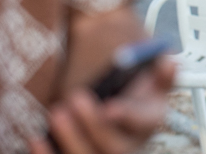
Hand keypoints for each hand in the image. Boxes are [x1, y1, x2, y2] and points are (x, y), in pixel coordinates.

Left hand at [28, 57, 175, 153]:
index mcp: (150, 119)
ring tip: (56, 112)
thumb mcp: (145, 73)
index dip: (128, 117)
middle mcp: (131, 144)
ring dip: (71, 140)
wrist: (107, 99)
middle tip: (74, 98)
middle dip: (93, 126)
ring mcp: (105, 153)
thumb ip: (155, 68)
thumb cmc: (126, 85)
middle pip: (117, 149)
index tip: (110, 106)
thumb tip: (168, 61)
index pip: (145, 123)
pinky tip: (37, 138)